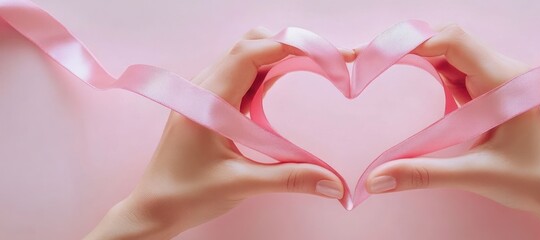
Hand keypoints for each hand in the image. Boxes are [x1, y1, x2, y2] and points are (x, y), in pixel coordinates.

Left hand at [85, 28, 354, 238]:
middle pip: (253, 45)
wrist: (154, 208)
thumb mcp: (241, 184)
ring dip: (282, 57)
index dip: (291, 47)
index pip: (252, 53)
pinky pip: (243, 74)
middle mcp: (204, 87)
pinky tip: (288, 82)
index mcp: (207, 100)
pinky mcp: (210, 102)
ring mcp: (206, 92)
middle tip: (331, 60)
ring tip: (318, 67)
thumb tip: (334, 184)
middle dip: (293, 47)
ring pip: (248, 56)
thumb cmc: (187, 195)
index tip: (327, 54)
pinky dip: (270, 71)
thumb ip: (290, 179)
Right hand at [364, 25, 539, 239]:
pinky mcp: (487, 90)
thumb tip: (375, 179)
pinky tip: (402, 73)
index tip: (373, 55)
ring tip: (372, 62)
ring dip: (411, 54)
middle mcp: (501, 71)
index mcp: (504, 81)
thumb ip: (423, 173)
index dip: (410, 42)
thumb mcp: (474, 175)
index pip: (452, 41)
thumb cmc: (528, 181)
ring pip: (446, 51)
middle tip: (361, 57)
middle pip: (445, 39)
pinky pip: (452, 68)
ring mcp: (494, 78)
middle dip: (403, 44)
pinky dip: (424, 68)